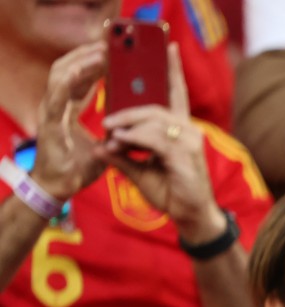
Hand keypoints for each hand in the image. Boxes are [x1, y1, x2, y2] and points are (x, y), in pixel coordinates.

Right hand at [30, 42, 109, 201]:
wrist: (60, 188)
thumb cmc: (79, 167)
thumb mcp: (106, 145)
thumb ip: (119, 132)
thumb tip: (140, 124)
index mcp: (68, 108)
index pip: (81, 79)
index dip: (95, 64)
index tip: (113, 53)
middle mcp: (57, 105)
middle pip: (70, 69)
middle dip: (88, 55)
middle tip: (110, 44)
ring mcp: (50, 112)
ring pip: (61, 75)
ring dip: (80, 61)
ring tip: (99, 51)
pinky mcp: (49, 123)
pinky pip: (56, 97)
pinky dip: (66, 82)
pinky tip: (78, 71)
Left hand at [99, 43, 223, 242]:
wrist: (191, 218)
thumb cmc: (172, 194)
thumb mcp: (141, 172)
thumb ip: (122, 157)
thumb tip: (98, 146)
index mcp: (182, 130)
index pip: (177, 94)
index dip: (173, 70)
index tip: (169, 47)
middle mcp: (189, 131)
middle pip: (155, 108)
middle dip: (128, 111)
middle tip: (107, 121)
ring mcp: (189, 142)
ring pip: (153, 121)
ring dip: (128, 127)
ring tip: (111, 136)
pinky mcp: (184, 155)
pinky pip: (155, 139)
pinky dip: (135, 139)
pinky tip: (121, 143)